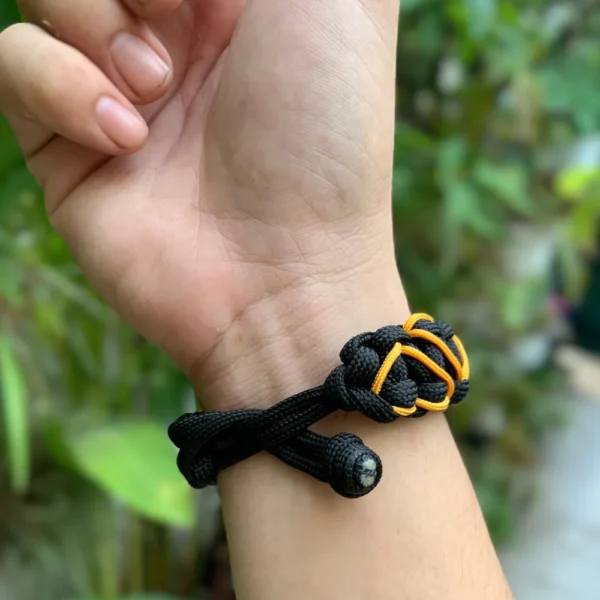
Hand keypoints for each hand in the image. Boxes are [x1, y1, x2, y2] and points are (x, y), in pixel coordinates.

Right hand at [0, 0, 404, 408]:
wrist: (282, 276)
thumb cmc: (324, 140)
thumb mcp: (339, 2)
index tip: (186, 3)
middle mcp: (175, 28)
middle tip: (180, 19)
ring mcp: (115, 80)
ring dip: (95, 19)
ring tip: (156, 89)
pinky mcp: (66, 137)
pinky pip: (11, 60)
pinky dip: (58, 87)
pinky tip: (124, 139)